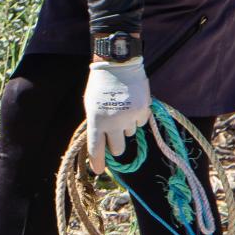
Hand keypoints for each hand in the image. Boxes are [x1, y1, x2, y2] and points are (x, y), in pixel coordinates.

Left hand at [84, 58, 150, 172]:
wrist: (118, 64)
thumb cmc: (101, 86)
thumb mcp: (91, 105)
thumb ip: (96, 124)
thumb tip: (102, 145)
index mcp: (96, 120)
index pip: (96, 148)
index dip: (97, 162)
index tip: (98, 170)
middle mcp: (113, 122)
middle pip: (117, 149)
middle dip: (115, 146)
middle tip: (114, 136)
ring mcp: (129, 116)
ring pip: (130, 134)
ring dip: (126, 126)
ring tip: (121, 108)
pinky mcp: (143, 110)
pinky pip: (140, 123)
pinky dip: (136, 117)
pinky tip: (131, 103)